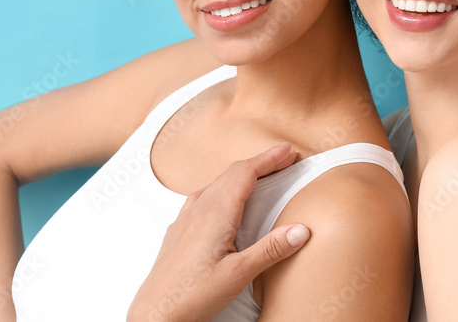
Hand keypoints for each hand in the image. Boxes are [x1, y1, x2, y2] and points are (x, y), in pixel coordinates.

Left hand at [128, 143, 310, 321]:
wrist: (156, 313)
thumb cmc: (193, 296)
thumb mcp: (239, 274)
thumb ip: (271, 249)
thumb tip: (301, 230)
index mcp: (215, 213)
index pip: (245, 173)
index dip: (269, 159)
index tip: (288, 151)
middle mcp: (198, 209)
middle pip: (232, 173)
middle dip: (260, 162)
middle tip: (283, 159)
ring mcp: (185, 218)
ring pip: (216, 183)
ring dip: (241, 174)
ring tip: (261, 175)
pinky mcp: (179, 230)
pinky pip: (204, 196)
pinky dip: (224, 187)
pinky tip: (227, 200)